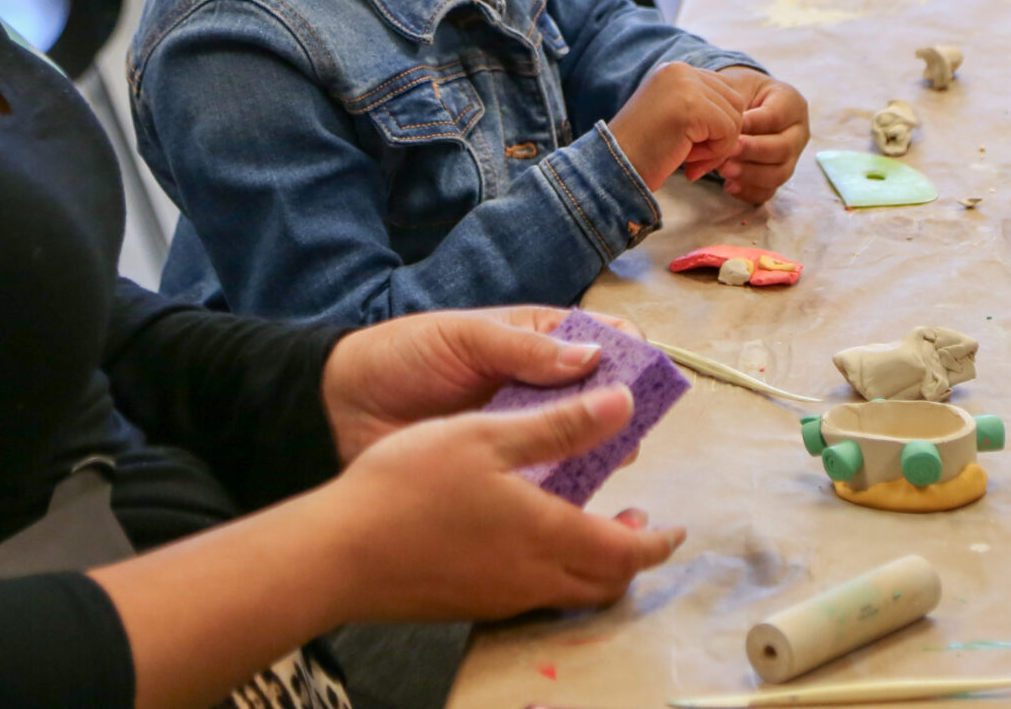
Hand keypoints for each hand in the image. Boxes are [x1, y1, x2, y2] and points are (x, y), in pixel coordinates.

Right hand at [317, 387, 684, 621]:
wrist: (337, 555)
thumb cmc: (410, 484)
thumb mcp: (488, 435)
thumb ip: (561, 426)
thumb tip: (624, 405)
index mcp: (547, 535)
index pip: (626, 554)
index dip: (656, 542)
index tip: (674, 526)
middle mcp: (532, 578)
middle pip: (603, 584)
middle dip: (629, 558)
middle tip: (635, 524)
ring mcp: (498, 599)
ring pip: (566, 593)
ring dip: (590, 564)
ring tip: (585, 526)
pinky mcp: (466, 605)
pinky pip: (530, 595)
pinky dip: (551, 571)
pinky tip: (526, 538)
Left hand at [322, 306, 614, 462]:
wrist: (343, 407)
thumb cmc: (401, 356)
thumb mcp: (461, 339)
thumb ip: (522, 348)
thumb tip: (591, 358)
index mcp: (533, 342)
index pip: (598, 339)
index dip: (627, 352)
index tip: (643, 371)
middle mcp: (538, 388)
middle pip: (602, 397)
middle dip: (624, 409)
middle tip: (629, 426)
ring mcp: (524, 432)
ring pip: (583, 442)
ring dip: (602, 450)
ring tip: (607, 461)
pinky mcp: (505, 473)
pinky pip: (549, 482)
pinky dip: (568, 488)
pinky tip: (577, 496)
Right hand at [607, 62, 747, 190]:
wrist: (613, 169)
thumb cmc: (641, 152)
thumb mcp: (672, 116)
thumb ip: (700, 107)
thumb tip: (740, 116)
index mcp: (674, 70)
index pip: (722, 92)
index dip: (715, 125)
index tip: (690, 148)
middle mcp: (680, 70)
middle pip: (734, 102)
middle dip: (721, 136)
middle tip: (693, 158)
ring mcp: (686, 85)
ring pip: (735, 117)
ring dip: (718, 146)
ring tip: (689, 159)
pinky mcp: (693, 107)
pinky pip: (729, 131)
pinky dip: (715, 154)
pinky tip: (688, 161)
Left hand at [711, 68, 809, 205]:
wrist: (736, 106)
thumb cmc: (737, 92)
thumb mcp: (736, 88)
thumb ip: (734, 107)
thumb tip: (727, 132)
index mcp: (791, 103)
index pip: (776, 116)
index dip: (753, 124)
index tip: (730, 127)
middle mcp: (797, 132)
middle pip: (783, 148)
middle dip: (753, 152)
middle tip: (728, 151)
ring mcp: (791, 157)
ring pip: (779, 174)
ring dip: (750, 174)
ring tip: (724, 169)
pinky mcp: (777, 175)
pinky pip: (768, 191)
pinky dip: (749, 191)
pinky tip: (729, 186)